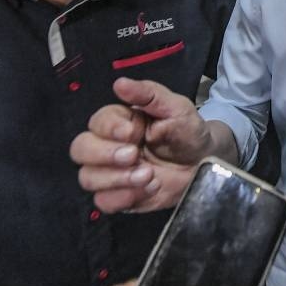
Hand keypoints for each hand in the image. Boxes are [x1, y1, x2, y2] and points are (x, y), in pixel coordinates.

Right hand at [69, 78, 212, 212]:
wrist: (204, 163)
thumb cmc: (187, 131)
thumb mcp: (176, 108)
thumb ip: (149, 95)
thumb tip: (120, 83)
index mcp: (119, 121)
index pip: (97, 122)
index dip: (109, 128)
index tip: (132, 132)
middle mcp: (107, 146)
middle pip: (80, 149)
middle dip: (104, 154)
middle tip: (133, 156)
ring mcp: (111, 174)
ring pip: (88, 178)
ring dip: (116, 179)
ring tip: (148, 175)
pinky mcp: (119, 196)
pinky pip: (104, 202)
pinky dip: (124, 197)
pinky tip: (148, 189)